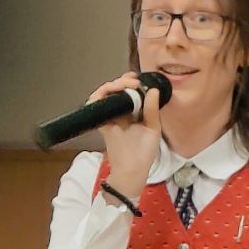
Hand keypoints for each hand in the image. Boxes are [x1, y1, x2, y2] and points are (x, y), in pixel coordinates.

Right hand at [93, 72, 162, 197]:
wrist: (133, 169)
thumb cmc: (143, 153)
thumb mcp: (153, 128)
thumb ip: (152, 109)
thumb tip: (153, 90)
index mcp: (133, 113)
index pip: (129, 92)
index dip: (131, 82)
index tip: (138, 79)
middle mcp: (120, 113)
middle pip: (115, 90)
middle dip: (123, 81)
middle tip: (132, 81)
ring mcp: (109, 117)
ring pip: (104, 94)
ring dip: (112, 86)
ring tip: (124, 84)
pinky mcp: (101, 122)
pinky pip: (95, 105)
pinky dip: (100, 95)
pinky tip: (111, 92)